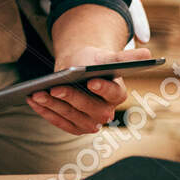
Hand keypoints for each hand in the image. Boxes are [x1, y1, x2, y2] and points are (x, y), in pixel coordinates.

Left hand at [27, 45, 151, 134]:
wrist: (79, 70)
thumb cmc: (94, 62)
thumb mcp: (106, 56)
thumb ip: (125, 57)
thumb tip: (148, 53)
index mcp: (117, 94)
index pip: (113, 94)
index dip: (102, 88)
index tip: (90, 80)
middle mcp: (106, 112)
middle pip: (90, 109)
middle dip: (71, 98)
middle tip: (55, 88)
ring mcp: (90, 122)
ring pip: (71, 117)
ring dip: (53, 106)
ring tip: (37, 94)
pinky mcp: (74, 126)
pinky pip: (59, 122)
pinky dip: (45, 112)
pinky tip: (32, 100)